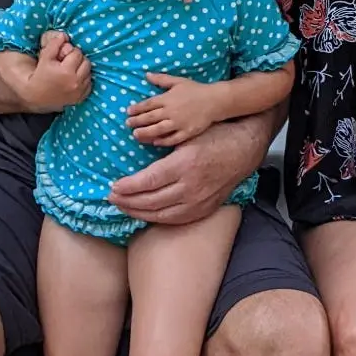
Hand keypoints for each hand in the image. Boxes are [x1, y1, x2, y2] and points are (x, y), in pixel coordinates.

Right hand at [21, 30, 90, 112]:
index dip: (70, 52)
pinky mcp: (80, 98)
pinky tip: (74, 80)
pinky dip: (84, 80)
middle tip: (67, 62)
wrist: (36, 96)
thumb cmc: (39, 75)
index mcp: (66, 71)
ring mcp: (79, 92)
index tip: (62, 56)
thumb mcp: (45, 58)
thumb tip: (64, 35)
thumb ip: (55, 45)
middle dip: (78, 59)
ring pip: (89, 73)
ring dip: (82, 69)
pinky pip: (89, 84)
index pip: (77, 53)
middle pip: (86, 62)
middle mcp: (76, 82)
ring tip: (70, 70)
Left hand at [108, 122, 254, 225]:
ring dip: (138, 212)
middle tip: (112, 197)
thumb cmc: (214, 137)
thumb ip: (162, 149)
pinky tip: (144, 213)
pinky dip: (156, 218)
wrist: (244, 150)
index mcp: (184, 165)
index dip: (128, 187)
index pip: (149, 181)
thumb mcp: (186, 135)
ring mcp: (198, 201)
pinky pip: (175, 220)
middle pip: (151, 201)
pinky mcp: (203, 210)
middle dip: (128, 201)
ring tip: (123, 206)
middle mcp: (191, 187)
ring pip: (161, 214)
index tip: (113, 187)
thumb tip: (135, 154)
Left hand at [126, 73, 218, 146]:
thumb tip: (146, 75)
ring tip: (136, 135)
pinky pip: (173, 138)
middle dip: (137, 121)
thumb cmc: (195, 90)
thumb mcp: (178, 81)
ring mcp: (179, 123)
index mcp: (168, 98)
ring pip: (159, 129)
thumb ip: (161, 79)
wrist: (215, 100)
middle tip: (128, 124)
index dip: (137, 109)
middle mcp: (171, 111)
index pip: (148, 104)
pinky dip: (163, 141)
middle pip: (150, 118)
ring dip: (146, 133)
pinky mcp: (187, 132)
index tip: (128, 112)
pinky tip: (155, 142)